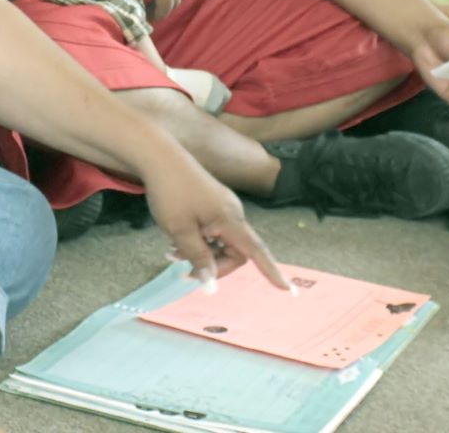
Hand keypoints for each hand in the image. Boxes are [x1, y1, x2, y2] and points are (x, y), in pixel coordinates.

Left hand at [142, 156, 289, 291]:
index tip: (288, 290)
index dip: (272, 272)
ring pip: (220, 242)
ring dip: (201, 252)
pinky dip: (198, 240)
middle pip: (234, 252)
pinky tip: (177, 238)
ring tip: (172, 251)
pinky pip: (213, 230)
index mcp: (230, 219)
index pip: (256, 252)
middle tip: (183, 270)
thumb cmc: (170, 193)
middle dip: (212, 264)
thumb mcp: (180, 231)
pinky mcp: (213, 202)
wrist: (160, 157)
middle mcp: (232, 212)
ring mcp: (223, 206)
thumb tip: (211, 286)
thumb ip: (198, 258)